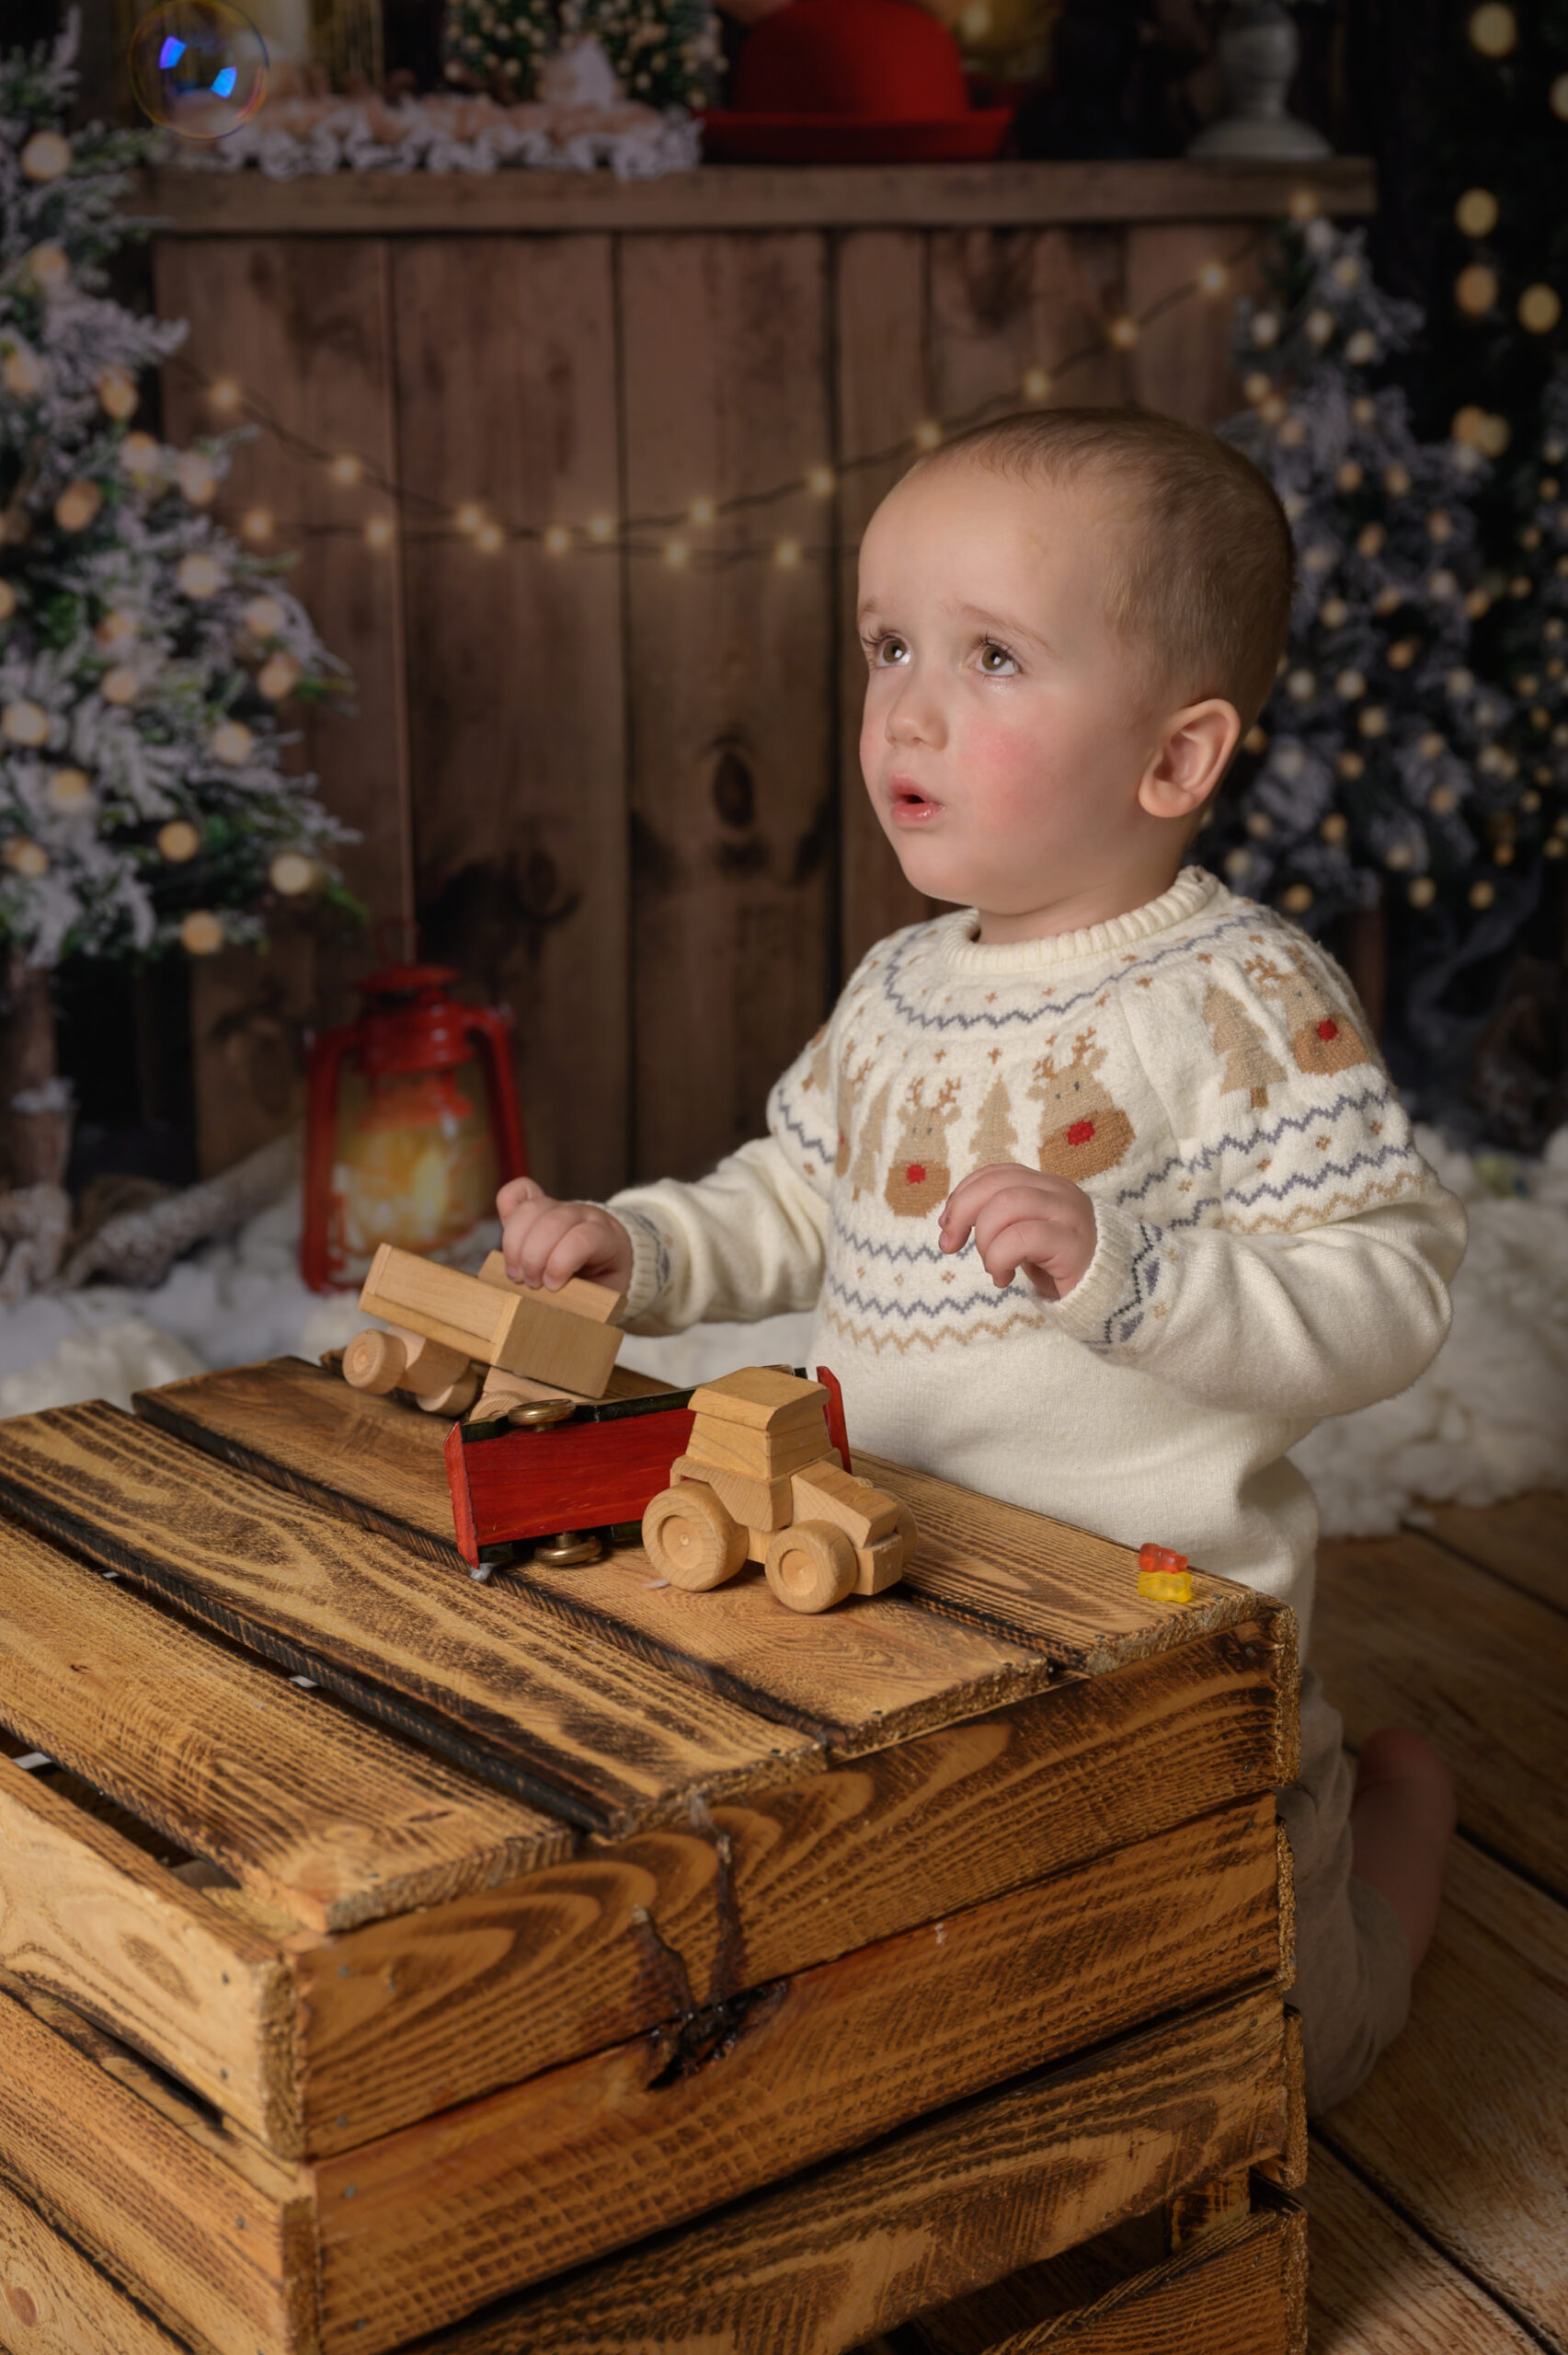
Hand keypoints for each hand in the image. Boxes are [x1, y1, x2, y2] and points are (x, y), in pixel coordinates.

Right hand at [496, 1176, 634, 1295]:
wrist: (613, 1256)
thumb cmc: (605, 1281)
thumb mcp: (605, 1295)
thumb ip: (586, 1299)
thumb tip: (561, 1314)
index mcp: (607, 1237)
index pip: (584, 1238)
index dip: (562, 1262)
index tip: (552, 1287)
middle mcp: (583, 1215)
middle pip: (553, 1222)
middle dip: (534, 1257)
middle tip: (531, 1285)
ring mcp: (559, 1206)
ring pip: (531, 1209)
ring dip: (514, 1246)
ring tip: (516, 1275)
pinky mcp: (539, 1204)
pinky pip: (518, 1193)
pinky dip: (506, 1209)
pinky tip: (507, 1240)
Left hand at [938, 1163, 1097, 1301]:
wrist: (1111, 1294)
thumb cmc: (1061, 1266)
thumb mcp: (1024, 1237)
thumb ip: (998, 1221)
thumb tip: (952, 1221)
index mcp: (1046, 1186)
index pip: (997, 1173)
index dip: (964, 1194)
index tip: (947, 1225)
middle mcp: (1059, 1192)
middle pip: (997, 1184)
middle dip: (962, 1212)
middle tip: (950, 1245)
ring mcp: (1069, 1215)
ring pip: (1008, 1204)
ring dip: (985, 1241)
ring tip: (992, 1268)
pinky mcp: (1074, 1244)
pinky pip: (1023, 1238)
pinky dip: (1000, 1258)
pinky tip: (1003, 1278)